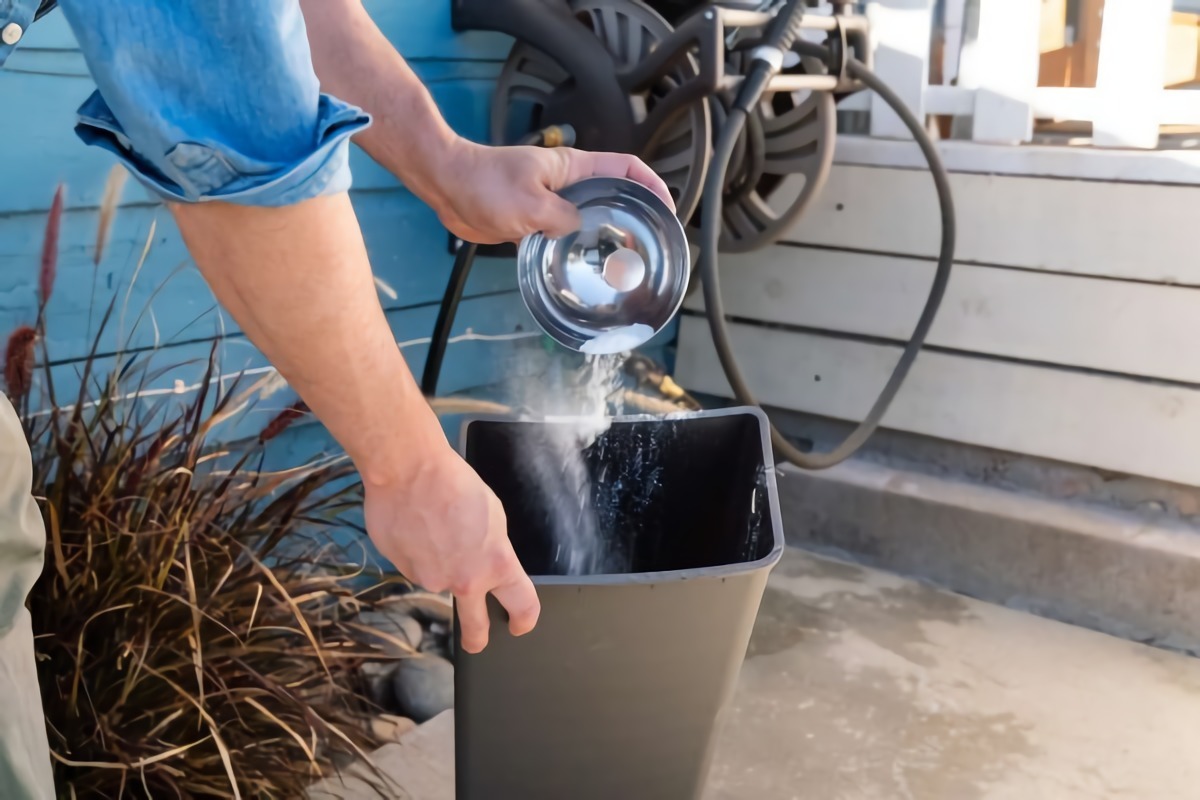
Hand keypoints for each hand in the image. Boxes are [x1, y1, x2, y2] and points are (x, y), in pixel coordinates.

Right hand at [363, 445, 538, 653]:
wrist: (409, 471)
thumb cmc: (455, 484)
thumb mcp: (493, 516)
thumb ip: (491, 550)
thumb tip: (484, 564)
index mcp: (496, 565)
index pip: (522, 604)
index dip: (525, 619)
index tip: (520, 625)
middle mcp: (462, 581)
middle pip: (474, 627)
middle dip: (478, 639)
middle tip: (478, 641)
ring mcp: (429, 579)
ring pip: (438, 580)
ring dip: (439, 564)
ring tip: (433, 525)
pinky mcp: (401, 570)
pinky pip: (414, 565)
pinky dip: (416, 552)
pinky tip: (415, 525)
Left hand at [431, 140, 675, 244]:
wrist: (447, 185)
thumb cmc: (485, 185)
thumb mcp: (530, 205)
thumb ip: (562, 219)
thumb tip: (577, 230)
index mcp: (574, 168)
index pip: (626, 168)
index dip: (652, 184)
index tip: (667, 207)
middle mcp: (568, 183)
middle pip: (614, 194)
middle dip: (636, 213)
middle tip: (648, 242)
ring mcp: (552, 201)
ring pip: (590, 217)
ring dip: (606, 234)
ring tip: (622, 259)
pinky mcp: (535, 219)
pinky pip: (565, 233)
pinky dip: (577, 246)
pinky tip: (583, 265)